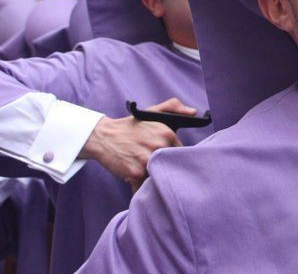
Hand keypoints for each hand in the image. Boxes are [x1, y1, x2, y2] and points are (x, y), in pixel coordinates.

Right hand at [80, 98, 196, 190]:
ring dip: (156, 179)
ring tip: (150, 174)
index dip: (175, 157)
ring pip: (160, 176)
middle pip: (171, 165)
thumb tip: (194, 112)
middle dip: (167, 168)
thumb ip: (174, 107)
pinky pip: (145, 188)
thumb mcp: (153, 111)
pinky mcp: (135, 174)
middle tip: (159, 168)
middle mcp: (158, 147)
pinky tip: (141, 184)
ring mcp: (146, 161)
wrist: (103, 137)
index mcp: (166, 133)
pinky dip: (143, 189)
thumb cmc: (131, 126)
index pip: (181, 152)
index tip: (169, 159)